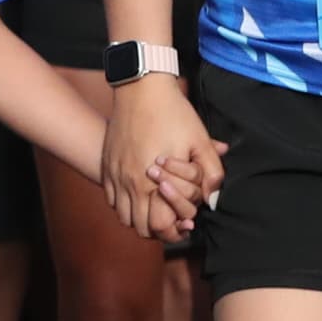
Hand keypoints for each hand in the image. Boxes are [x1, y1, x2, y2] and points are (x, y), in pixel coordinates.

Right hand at [102, 77, 217, 243]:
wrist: (141, 89)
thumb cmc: (174, 114)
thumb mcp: (201, 142)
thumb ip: (212, 174)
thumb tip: (213, 199)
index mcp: (155, 183)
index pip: (159, 227)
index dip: (174, 232)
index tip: (185, 224)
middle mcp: (132, 184)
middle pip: (140, 227)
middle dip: (157, 230)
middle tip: (172, 221)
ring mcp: (116, 175)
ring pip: (123, 216)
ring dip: (139, 219)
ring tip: (155, 210)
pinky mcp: (108, 166)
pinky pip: (111, 199)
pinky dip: (124, 205)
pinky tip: (138, 196)